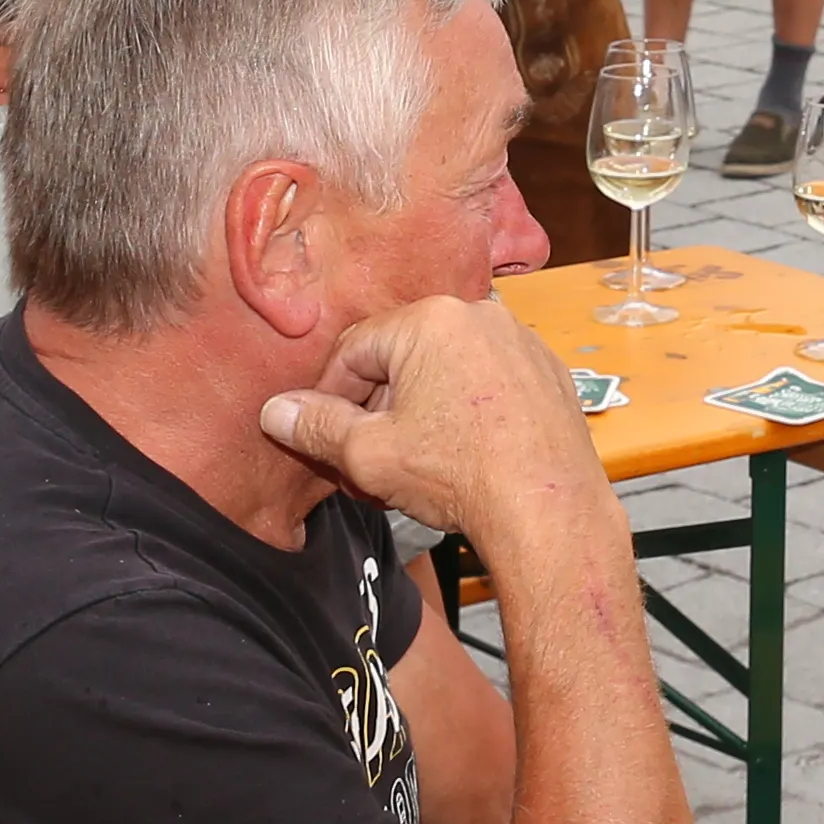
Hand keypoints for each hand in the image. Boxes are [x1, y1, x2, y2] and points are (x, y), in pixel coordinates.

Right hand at [261, 291, 622, 556]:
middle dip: (376, 406)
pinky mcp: (547, 371)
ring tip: (410, 463)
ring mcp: (520, 341)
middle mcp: (480, 315)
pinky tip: (459, 454)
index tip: (322, 432)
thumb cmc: (461, 475)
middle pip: (402, 356)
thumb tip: (276, 412)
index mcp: (430, 320)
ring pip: (446, 368)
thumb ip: (315, 426)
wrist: (546, 507)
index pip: (355, 348)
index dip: (329, 396)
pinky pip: (488, 380)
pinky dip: (464, 409)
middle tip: (363, 457)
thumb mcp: (367, 454)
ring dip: (419, 409)